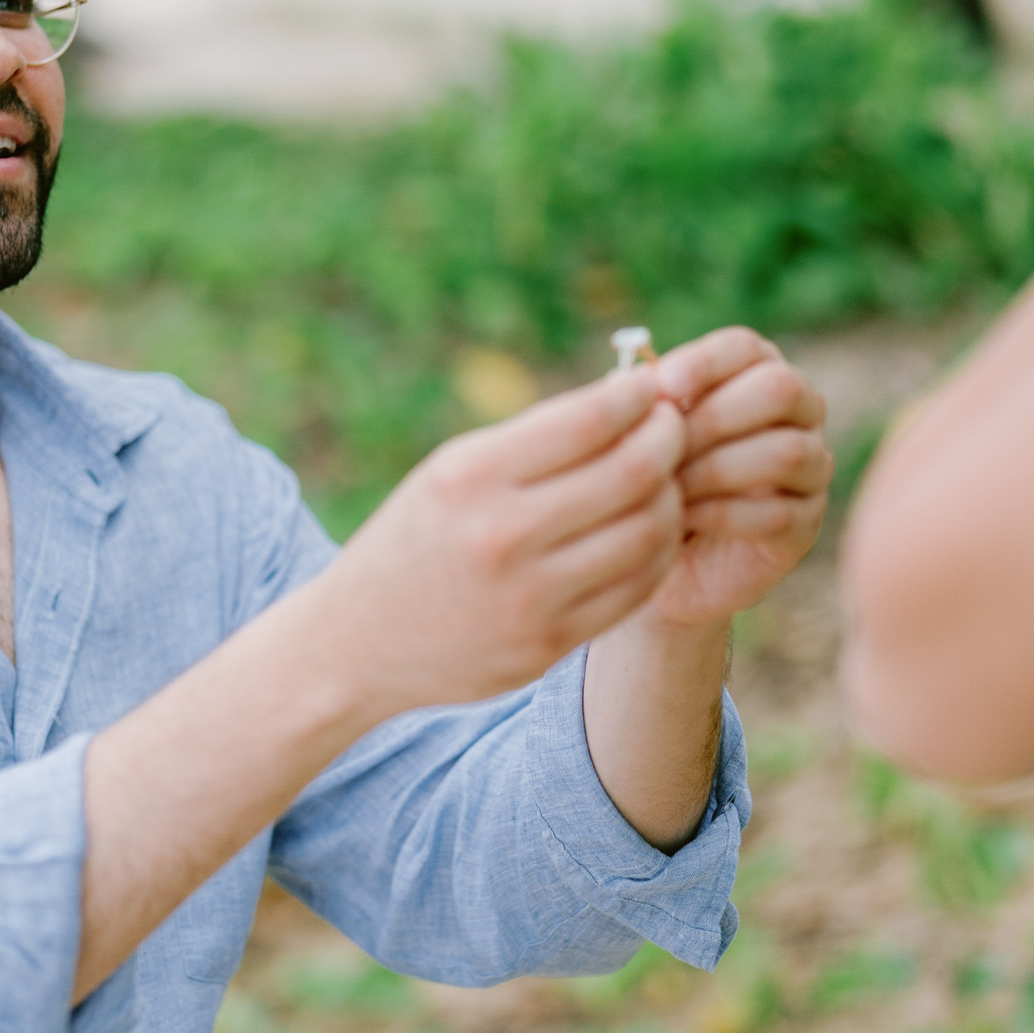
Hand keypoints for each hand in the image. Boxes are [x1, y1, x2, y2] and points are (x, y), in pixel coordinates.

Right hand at [316, 369, 684, 714]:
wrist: (359, 641)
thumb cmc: (417, 538)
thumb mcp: (451, 472)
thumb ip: (534, 441)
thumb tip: (630, 398)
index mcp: (471, 478)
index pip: (589, 420)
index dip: (637, 397)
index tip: (650, 388)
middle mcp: (501, 536)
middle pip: (633, 473)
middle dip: (669, 439)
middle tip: (674, 427)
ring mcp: (529, 597)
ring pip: (648, 533)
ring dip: (671, 496)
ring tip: (664, 480)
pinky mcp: (549, 644)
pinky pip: (636, 589)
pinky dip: (656, 552)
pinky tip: (648, 532)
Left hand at [636, 328, 832, 630]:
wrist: (658, 557)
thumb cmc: (649, 480)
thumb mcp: (638, 437)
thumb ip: (643, 406)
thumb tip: (636, 385)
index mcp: (756, 373)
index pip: (745, 348)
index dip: (704, 364)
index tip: (660, 389)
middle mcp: (799, 412)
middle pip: (781, 389)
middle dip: (714, 417)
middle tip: (663, 448)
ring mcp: (812, 468)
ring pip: (785, 451)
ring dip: (716, 468)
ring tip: (669, 488)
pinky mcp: (807, 524)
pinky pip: (779, 512)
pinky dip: (723, 514)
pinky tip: (682, 519)